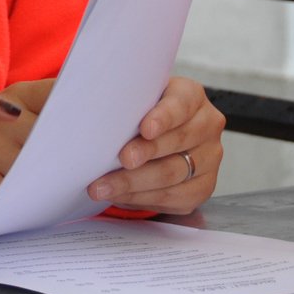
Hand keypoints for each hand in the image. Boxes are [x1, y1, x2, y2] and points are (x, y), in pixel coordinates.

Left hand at [86, 76, 223, 212]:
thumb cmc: (138, 111)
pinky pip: (173, 197)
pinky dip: (141, 198)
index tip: (144, 128)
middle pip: (177, 142)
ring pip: (173, 174)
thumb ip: (123, 100)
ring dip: (134, 183)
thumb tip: (85, 104)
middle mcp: (206, 125)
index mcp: (190, 96)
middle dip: (145, 153)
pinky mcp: (203, 186)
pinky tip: (118, 196)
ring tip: (102, 186)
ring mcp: (209, 157)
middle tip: (120, 160)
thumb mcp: (134, 98)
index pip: (181, 104)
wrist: (156, 133)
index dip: (163, 117)